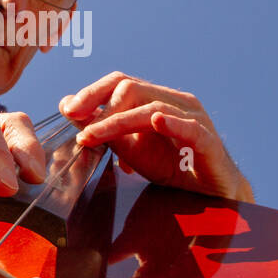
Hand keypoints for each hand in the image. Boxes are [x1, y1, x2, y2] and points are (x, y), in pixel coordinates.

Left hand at [59, 72, 253, 202]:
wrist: (209, 194)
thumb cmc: (171, 167)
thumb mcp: (130, 149)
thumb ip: (103, 130)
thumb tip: (68, 108)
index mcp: (155, 100)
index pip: (120, 82)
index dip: (92, 92)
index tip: (67, 109)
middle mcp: (175, 102)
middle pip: (132, 88)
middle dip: (100, 106)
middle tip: (81, 129)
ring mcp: (194, 118)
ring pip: (152, 108)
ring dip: (119, 122)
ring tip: (96, 135)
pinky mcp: (209, 140)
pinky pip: (190, 127)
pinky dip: (173, 123)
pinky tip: (156, 123)